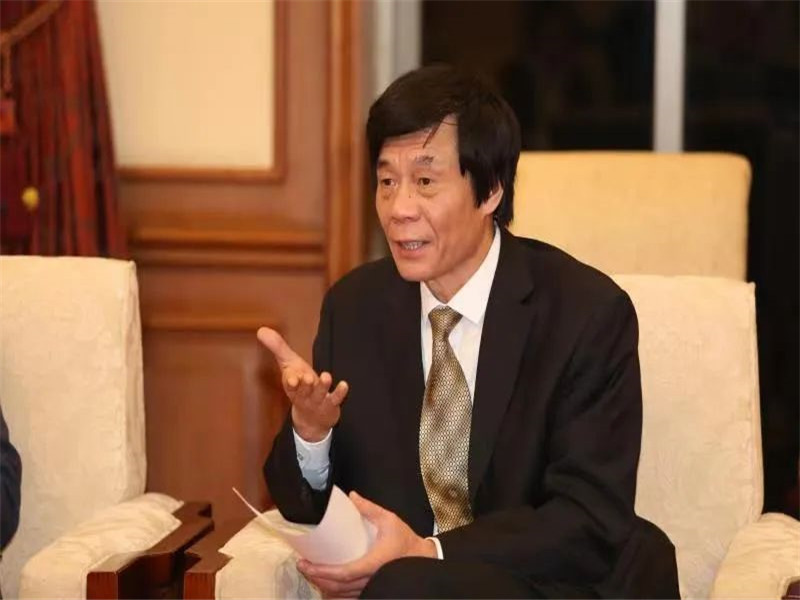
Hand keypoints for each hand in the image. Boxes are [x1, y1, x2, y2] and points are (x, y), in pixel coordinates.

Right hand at [257, 327, 347, 441]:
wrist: (311, 419)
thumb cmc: (299, 386)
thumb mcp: (289, 365)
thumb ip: (277, 347)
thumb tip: (261, 330)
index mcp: (292, 387)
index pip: (289, 385)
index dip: (290, 381)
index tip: (292, 379)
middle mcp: (304, 396)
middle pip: (303, 391)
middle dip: (305, 385)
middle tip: (308, 378)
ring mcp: (317, 402)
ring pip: (319, 394)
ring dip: (322, 386)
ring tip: (326, 376)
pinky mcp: (331, 405)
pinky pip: (335, 399)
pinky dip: (339, 393)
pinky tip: (344, 384)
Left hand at [297, 491, 436, 597]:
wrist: (423, 558)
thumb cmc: (406, 542)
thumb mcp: (389, 520)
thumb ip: (369, 508)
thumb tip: (352, 497)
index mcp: (373, 564)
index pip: (342, 573)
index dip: (322, 571)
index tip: (306, 563)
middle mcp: (370, 580)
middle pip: (337, 587)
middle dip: (316, 578)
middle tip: (302, 565)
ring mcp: (371, 588)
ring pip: (341, 595)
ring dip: (324, 586)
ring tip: (310, 572)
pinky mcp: (372, 590)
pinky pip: (349, 597)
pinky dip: (335, 593)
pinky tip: (326, 585)